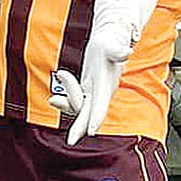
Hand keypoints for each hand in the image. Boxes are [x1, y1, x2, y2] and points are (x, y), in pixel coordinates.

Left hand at [49, 22, 134, 144]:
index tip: (91, 131)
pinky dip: (65, 102)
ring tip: (53, 100)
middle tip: (71, 141)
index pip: (101, 104)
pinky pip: (76, 101)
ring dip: (66, 106)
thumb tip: (127, 52)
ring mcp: (95, 91)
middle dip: (80, 126)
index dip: (96, 118)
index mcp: (107, 85)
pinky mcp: (89, 88)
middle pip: (90, 113)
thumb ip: (118, 50)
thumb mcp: (113, 45)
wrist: (112, 39)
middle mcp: (102, 92)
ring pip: (80, 107)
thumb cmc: (112, 41)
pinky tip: (54, 100)